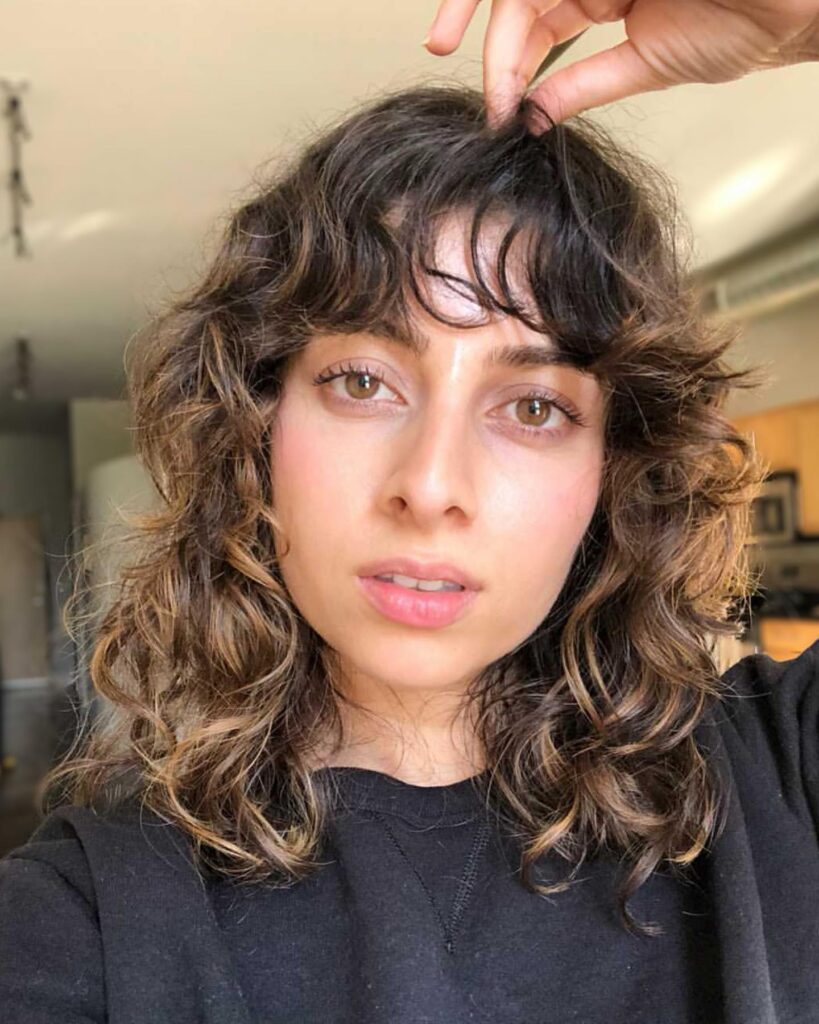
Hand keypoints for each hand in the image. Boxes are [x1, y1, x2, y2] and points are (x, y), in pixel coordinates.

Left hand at [422, 0, 818, 130]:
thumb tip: (533, 115)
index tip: (493, 107)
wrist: (791, 10)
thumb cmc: (739, 28)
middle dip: (470, 11)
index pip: (532, 20)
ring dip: (491, 5)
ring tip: (452, 30)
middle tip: (438, 42)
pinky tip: (506, 20)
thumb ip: (586, 84)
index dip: (501, 57)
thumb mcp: (648, 65)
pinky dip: (527, 0)